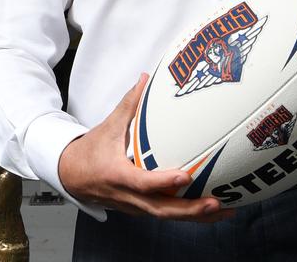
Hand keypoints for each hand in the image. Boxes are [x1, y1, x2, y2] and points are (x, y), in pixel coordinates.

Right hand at [58, 75, 231, 220]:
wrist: (72, 175)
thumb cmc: (90, 151)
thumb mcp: (108, 126)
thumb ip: (129, 104)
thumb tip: (145, 79)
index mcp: (118, 174)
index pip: (143, 182)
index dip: (163, 182)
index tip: (185, 176)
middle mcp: (128, 196)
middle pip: (162, 210)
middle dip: (190, 210)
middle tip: (216, 202)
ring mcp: (136, 207)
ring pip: (168, 217)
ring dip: (196, 216)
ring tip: (224, 210)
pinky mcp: (142, 209)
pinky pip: (167, 215)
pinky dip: (189, 215)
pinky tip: (211, 211)